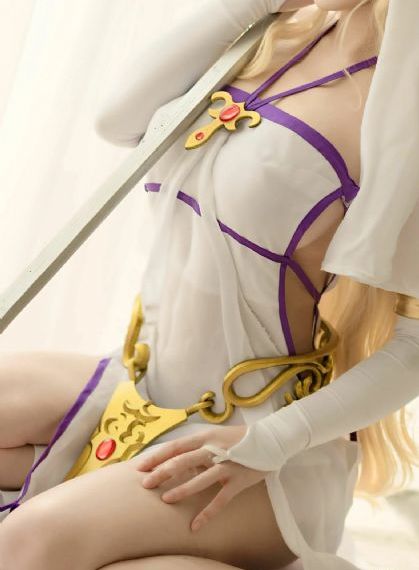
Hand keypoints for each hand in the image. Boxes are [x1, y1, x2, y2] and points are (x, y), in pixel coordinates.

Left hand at [135, 426, 267, 531]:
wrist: (270, 438)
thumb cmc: (238, 439)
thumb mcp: (215, 436)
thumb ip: (197, 447)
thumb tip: (173, 458)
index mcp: (205, 437)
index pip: (175, 446)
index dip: (157, 456)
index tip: (140, 466)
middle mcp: (214, 449)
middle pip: (183, 461)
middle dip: (162, 472)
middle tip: (146, 484)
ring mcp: (226, 465)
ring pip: (200, 479)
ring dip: (182, 489)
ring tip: (166, 500)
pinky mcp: (238, 480)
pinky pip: (220, 499)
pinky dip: (207, 513)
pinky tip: (195, 526)